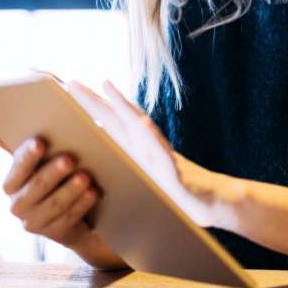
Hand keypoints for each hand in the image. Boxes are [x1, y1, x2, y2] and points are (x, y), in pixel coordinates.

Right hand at [0, 126, 103, 253]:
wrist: (72, 212)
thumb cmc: (55, 177)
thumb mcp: (40, 161)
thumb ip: (21, 147)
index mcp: (12, 182)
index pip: (18, 166)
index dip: (28, 155)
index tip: (41, 142)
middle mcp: (18, 204)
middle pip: (36, 186)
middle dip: (53, 172)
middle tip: (70, 158)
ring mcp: (34, 222)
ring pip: (54, 204)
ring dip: (71, 189)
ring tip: (86, 176)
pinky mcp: (53, 234)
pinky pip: (68, 218)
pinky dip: (82, 204)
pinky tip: (93, 192)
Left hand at [68, 79, 220, 226]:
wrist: (216, 204)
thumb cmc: (180, 195)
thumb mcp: (148, 184)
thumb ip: (130, 173)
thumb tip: (107, 168)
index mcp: (139, 153)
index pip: (113, 126)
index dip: (94, 108)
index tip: (72, 93)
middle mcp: (150, 149)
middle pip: (119, 119)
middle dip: (95, 101)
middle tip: (72, 82)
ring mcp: (163, 159)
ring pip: (140, 127)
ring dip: (124, 105)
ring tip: (106, 86)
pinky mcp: (177, 175)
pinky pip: (164, 155)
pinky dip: (154, 139)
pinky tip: (143, 125)